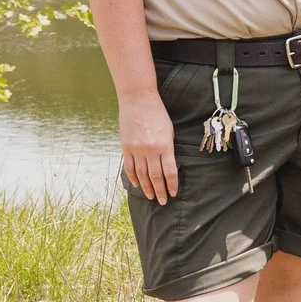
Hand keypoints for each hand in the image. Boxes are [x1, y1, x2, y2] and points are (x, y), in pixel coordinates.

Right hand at [119, 90, 177, 204]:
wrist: (138, 100)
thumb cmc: (157, 113)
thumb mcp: (169, 130)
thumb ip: (168, 148)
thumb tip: (168, 164)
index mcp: (165, 146)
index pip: (170, 172)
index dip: (172, 185)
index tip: (174, 193)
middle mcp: (151, 150)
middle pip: (156, 177)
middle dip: (160, 191)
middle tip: (163, 201)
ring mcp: (137, 149)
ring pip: (142, 175)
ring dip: (147, 188)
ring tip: (151, 197)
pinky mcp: (126, 147)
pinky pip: (129, 167)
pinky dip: (133, 177)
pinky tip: (137, 185)